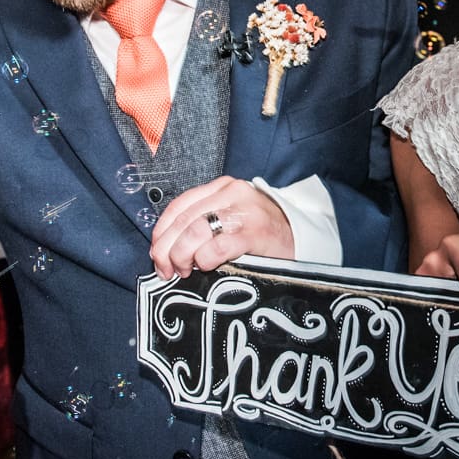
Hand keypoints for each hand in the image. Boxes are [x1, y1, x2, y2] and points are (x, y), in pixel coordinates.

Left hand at [150, 176, 293, 278]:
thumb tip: (166, 246)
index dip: (161, 232)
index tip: (156, 253)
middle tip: (164, 269)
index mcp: (222, 187)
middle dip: (166, 249)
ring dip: (181, 256)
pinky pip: (218, 247)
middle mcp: (232, 194)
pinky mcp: (255, 233)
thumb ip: (204, 221)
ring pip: (195, 232)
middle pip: (183, 220)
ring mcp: (244, 212)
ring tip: (183, 271)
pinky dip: (204, 259)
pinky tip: (205, 267)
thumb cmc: (262, 233)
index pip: (179, 206)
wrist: (301, 239)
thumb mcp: (232, 217)